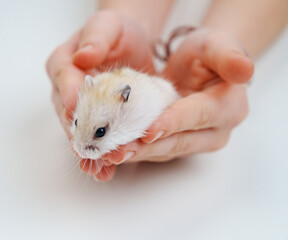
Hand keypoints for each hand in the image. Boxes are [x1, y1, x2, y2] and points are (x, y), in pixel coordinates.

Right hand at [46, 10, 154, 178]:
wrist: (129, 45)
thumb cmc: (117, 32)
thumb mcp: (109, 25)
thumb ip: (97, 36)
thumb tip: (83, 54)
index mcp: (63, 63)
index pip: (63, 77)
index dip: (69, 94)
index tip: (75, 110)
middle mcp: (65, 88)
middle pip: (68, 112)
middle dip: (79, 134)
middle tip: (87, 151)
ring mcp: (79, 107)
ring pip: (79, 131)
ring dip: (87, 151)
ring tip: (97, 170)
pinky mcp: (95, 119)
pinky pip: (94, 138)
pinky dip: (100, 153)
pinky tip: (107, 170)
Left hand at [87, 28, 253, 181]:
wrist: (199, 67)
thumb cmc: (207, 53)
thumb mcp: (217, 45)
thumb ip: (228, 56)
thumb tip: (245, 70)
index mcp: (228, 107)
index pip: (198, 116)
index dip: (173, 123)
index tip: (148, 130)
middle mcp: (216, 131)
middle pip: (179, 142)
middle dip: (148, 147)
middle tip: (118, 151)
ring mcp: (197, 142)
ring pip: (165, 151)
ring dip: (138, 154)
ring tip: (111, 154)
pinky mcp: (180, 144)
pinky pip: (157, 150)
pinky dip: (136, 151)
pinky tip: (115, 151)